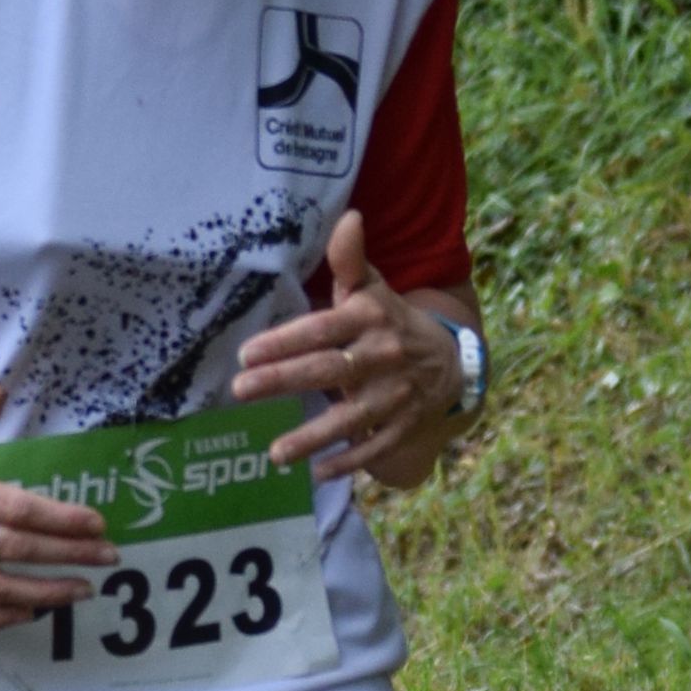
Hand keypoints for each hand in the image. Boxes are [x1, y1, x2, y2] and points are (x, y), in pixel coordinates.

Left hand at [236, 210, 463, 488]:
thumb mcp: (372, 290)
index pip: (323, 329)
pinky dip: (349, 461)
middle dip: (284, 381)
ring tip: (274, 453)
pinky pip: (375, 447)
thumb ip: (352, 260)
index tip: (246, 354)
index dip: (286, 341)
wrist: (449, 361)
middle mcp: (383, 356)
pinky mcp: (404, 427)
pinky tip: (317, 473)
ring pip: (350, 417)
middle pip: (328, 370)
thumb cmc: (389, 323)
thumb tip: (348, 217)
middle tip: (240, 391)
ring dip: (312, 436)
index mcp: (370, 319)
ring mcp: (395, 395)